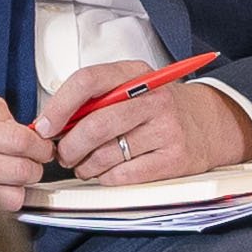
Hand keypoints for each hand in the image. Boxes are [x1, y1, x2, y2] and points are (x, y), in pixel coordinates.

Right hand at [0, 94, 52, 208]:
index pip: (17, 139)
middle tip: (30, 161)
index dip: (39, 145)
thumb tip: (23, 126)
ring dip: (22, 187)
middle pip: (21, 170)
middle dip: (35, 166)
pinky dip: (8, 201)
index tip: (41, 146)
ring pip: (15, 195)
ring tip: (11, 176)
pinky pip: (2, 211)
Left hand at [39, 75, 251, 190]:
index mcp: (136, 73)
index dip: (59, 106)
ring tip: (84, 165)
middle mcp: (154, 98)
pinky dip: (106, 178)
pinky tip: (107, 173)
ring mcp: (167, 129)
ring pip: (106, 154)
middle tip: (62, 154)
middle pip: (95, 124)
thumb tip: (50, 124)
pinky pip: (123, 175)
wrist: (208, 125)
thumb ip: (93, 100)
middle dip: (69, 146)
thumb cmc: (156, 110)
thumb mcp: (128, 90)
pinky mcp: (174, 159)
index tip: (43, 126)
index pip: (88, 81)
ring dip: (85, 166)